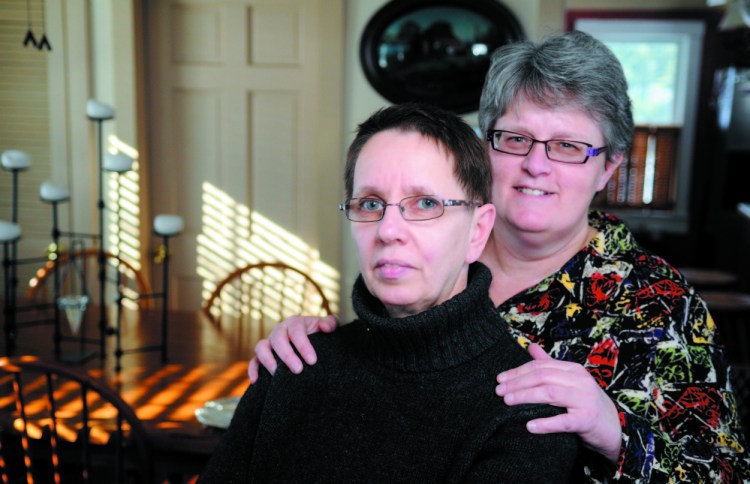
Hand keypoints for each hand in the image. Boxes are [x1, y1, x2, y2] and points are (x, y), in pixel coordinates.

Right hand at [247, 314, 338, 381]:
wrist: (313, 342)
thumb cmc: (320, 334)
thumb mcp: (328, 326)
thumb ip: (331, 323)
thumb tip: (325, 327)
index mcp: (294, 322)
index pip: (296, 331)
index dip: (303, 346)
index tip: (312, 361)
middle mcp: (279, 330)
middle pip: (278, 339)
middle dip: (287, 355)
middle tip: (298, 370)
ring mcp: (269, 343)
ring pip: (261, 347)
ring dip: (267, 361)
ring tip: (277, 375)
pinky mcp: (263, 356)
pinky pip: (253, 361)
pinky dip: (252, 370)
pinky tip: (256, 381)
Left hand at [495, 343, 621, 463]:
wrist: (617, 429)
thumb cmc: (587, 405)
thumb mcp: (569, 382)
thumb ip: (550, 365)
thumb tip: (531, 346)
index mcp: (573, 370)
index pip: (540, 366)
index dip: (517, 371)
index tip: (499, 379)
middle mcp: (580, 381)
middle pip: (543, 377)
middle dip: (517, 383)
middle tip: (498, 391)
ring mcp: (585, 400)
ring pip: (550, 393)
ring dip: (526, 396)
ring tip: (507, 401)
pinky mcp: (588, 420)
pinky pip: (564, 421)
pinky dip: (546, 423)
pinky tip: (529, 426)